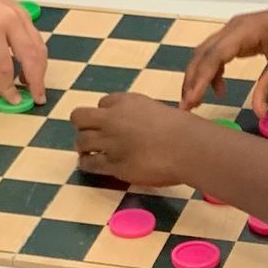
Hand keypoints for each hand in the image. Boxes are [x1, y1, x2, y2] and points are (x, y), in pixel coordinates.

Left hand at [0, 0, 47, 106]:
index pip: (5, 66)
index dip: (9, 87)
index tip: (12, 101)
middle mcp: (10, 20)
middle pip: (31, 56)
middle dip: (36, 81)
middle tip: (38, 99)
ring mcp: (21, 15)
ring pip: (39, 47)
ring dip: (40, 70)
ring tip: (33, 87)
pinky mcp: (25, 14)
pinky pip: (36, 39)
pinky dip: (37, 57)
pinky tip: (29, 69)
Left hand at [73, 91, 201, 189]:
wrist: (188, 148)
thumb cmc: (184, 129)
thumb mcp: (159, 111)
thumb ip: (142, 116)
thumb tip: (138, 128)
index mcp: (127, 102)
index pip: (103, 103)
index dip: (105, 113)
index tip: (111, 122)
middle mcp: (113, 119)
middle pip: (80, 117)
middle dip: (83, 125)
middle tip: (90, 135)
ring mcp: (110, 142)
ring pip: (81, 141)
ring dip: (84, 146)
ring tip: (89, 152)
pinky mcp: (112, 165)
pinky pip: (89, 163)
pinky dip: (87, 164)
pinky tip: (91, 165)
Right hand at [180, 0, 267, 115]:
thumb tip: (258, 114)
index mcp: (244, 31)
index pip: (213, 57)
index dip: (200, 80)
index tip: (191, 102)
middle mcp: (233, 27)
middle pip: (202, 54)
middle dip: (192, 80)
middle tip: (186, 107)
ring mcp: (235, 29)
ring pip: (207, 53)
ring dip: (199, 76)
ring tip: (196, 101)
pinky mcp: (240, 35)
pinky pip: (218, 52)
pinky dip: (213, 71)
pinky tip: (219, 89)